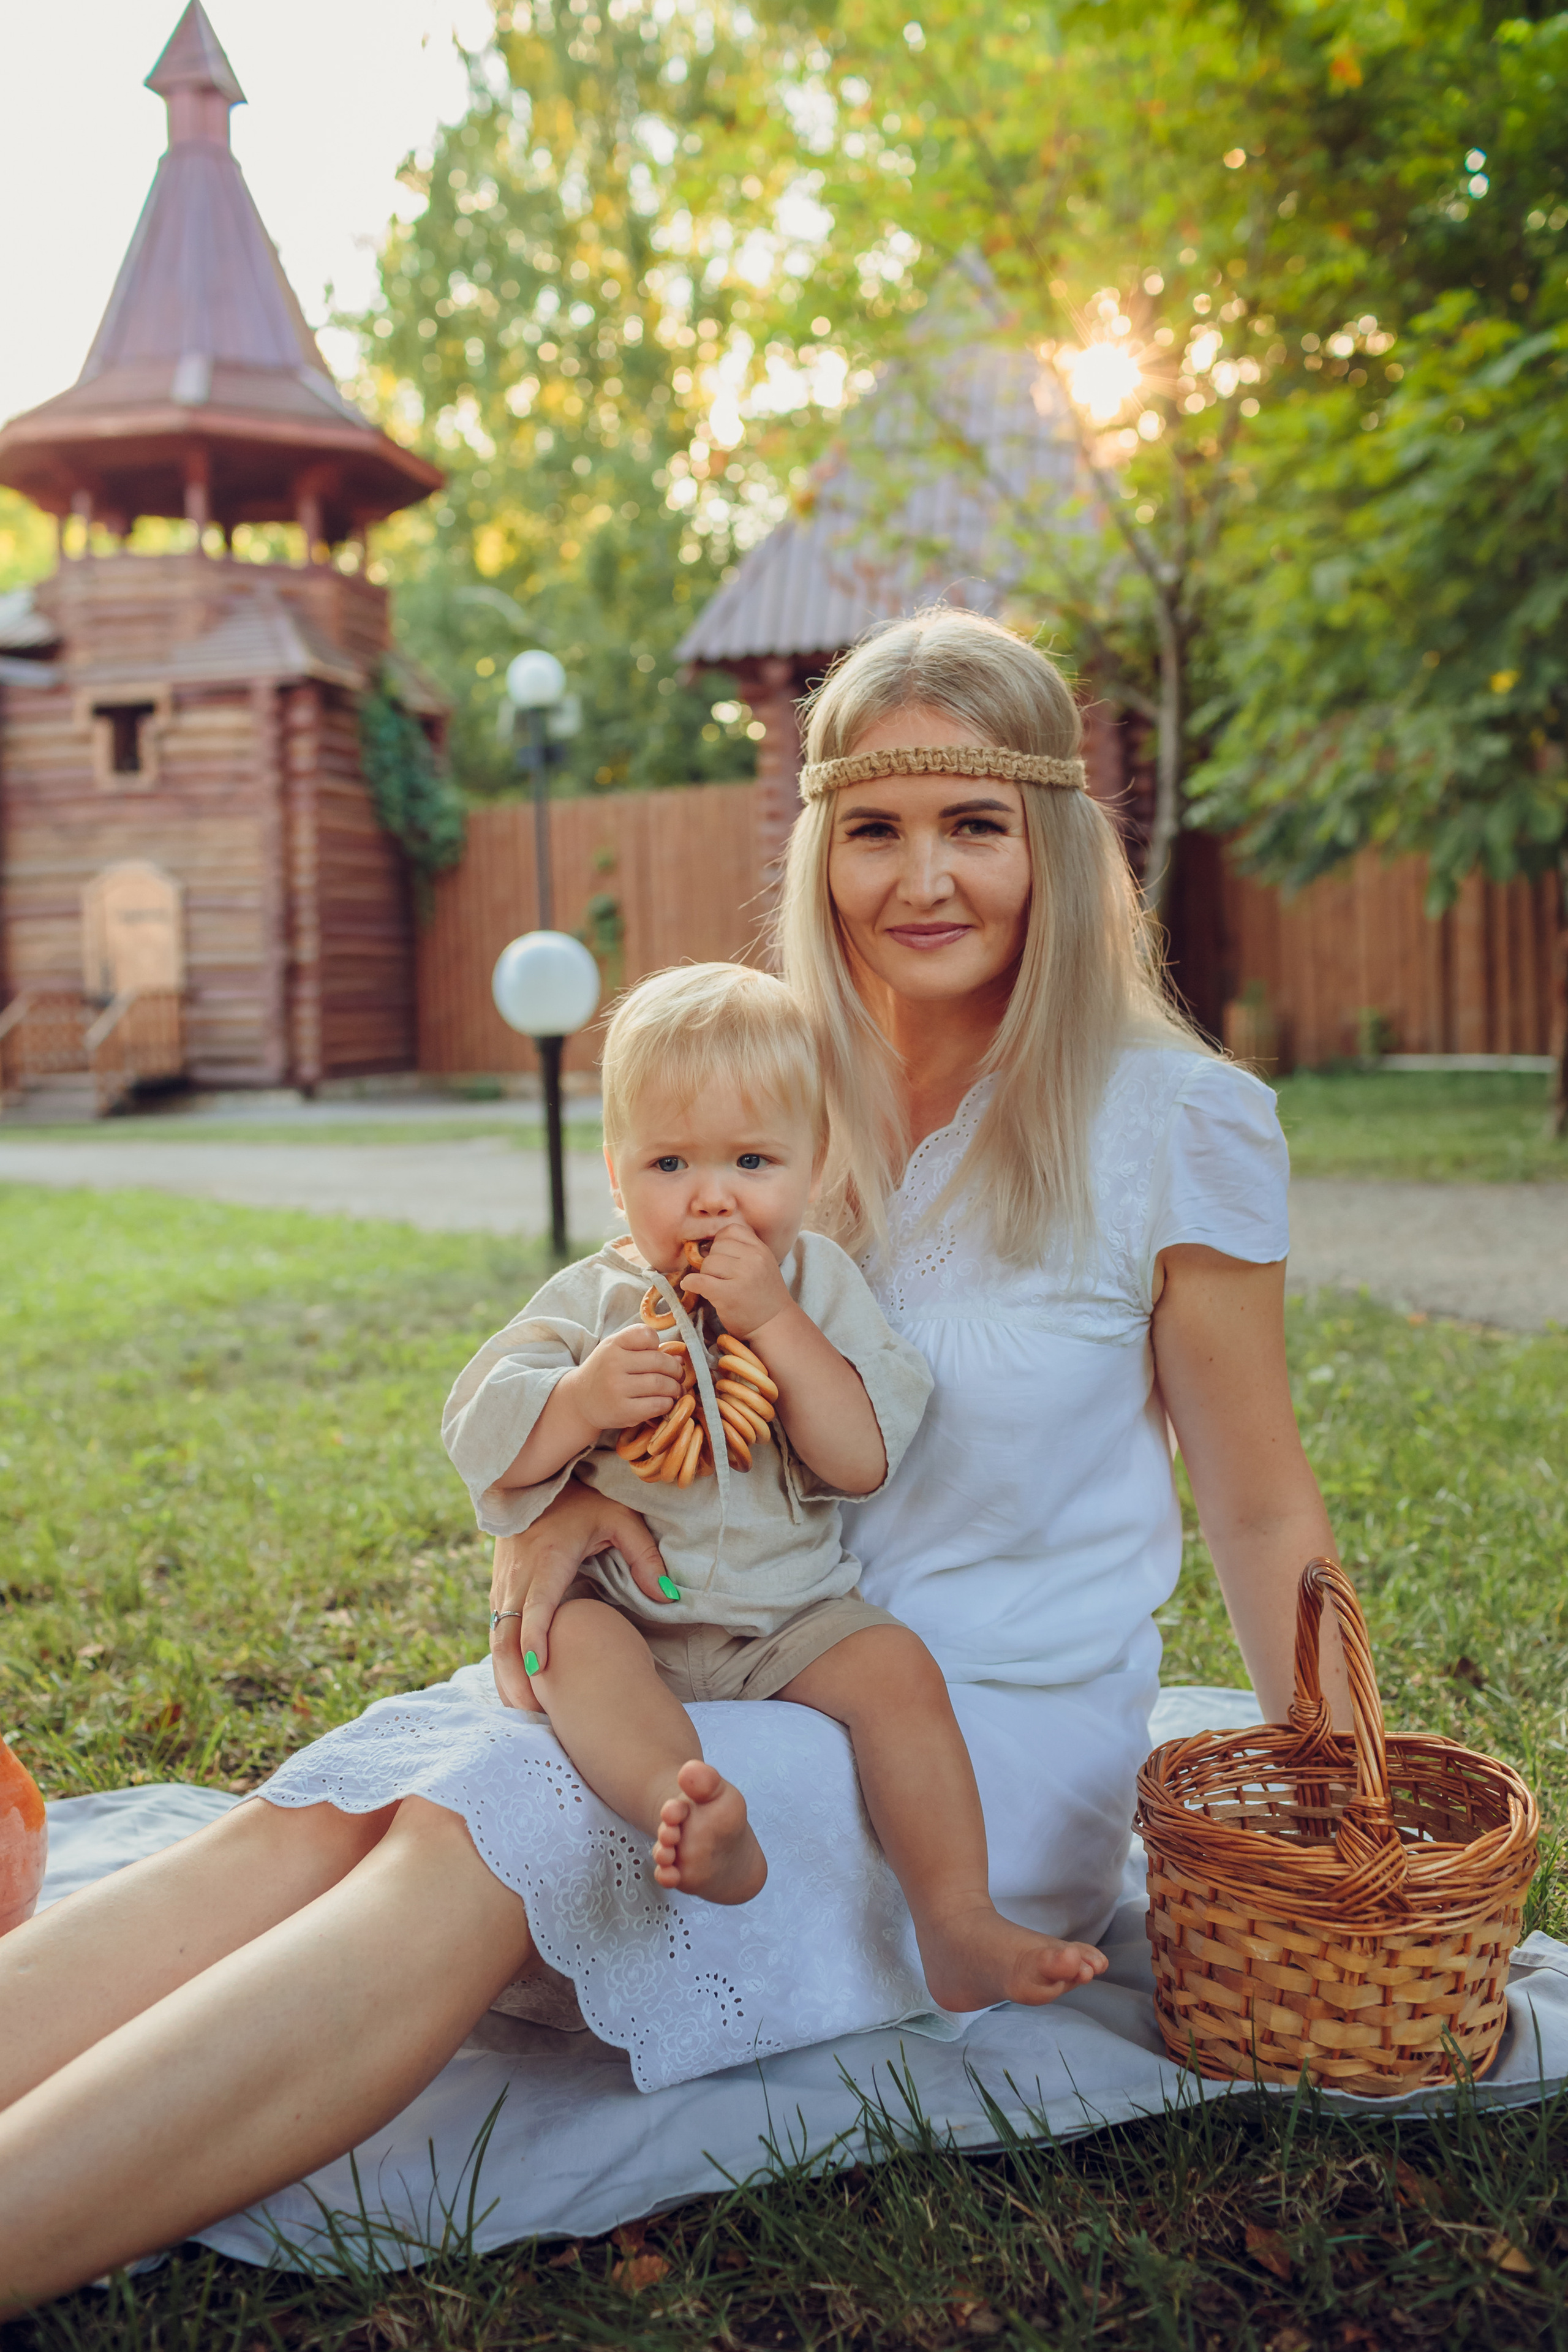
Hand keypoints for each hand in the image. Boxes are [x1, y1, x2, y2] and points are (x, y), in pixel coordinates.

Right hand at [488, 1478, 672, 1708]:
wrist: (530, 1480)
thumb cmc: (580, 1501)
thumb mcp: (618, 1517)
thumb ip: (644, 1555)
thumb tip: (671, 1596)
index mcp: (547, 1559)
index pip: (535, 1605)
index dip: (534, 1637)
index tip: (538, 1669)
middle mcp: (518, 1576)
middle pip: (507, 1634)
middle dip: (516, 1676)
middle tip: (535, 1714)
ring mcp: (502, 1586)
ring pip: (496, 1639)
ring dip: (505, 1677)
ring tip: (525, 1715)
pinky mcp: (497, 1593)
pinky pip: (495, 1635)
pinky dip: (501, 1665)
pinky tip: (515, 1693)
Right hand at [563, 1324, 682, 1433]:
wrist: (580, 1401)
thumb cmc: (604, 1373)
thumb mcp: (617, 1352)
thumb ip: (645, 1350)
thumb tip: (680, 1359)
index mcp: (613, 1345)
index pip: (646, 1334)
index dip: (658, 1343)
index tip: (657, 1353)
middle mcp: (614, 1364)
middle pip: (659, 1361)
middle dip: (676, 1370)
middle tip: (679, 1376)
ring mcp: (618, 1388)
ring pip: (661, 1384)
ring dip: (675, 1388)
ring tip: (675, 1390)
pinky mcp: (623, 1411)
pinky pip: (657, 1405)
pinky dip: (667, 1404)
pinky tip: (665, 1402)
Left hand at [679, 1219, 791, 1340]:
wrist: (774, 1325)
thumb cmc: (764, 1296)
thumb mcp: (763, 1264)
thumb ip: (744, 1250)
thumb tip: (709, 1243)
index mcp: (761, 1249)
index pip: (731, 1230)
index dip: (721, 1242)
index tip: (722, 1257)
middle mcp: (754, 1259)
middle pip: (716, 1247)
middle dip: (713, 1261)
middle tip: (719, 1277)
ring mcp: (742, 1276)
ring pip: (707, 1263)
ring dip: (705, 1274)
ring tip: (714, 1286)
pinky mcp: (729, 1294)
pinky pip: (700, 1281)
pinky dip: (691, 1283)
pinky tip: (690, 1286)